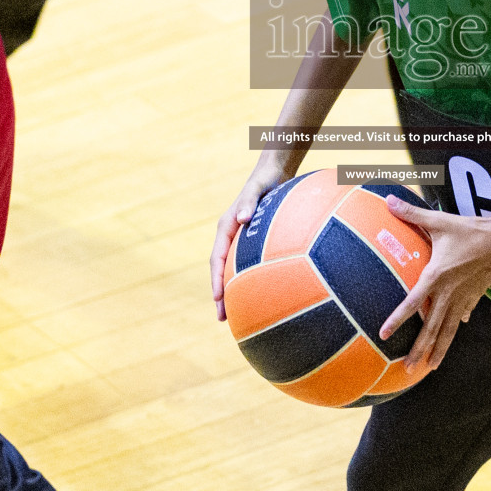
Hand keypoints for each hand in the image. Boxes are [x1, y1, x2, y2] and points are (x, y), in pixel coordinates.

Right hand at [210, 159, 289, 320]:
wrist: (274, 172)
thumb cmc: (266, 179)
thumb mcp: (258, 187)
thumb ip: (250, 201)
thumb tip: (242, 218)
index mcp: (226, 227)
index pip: (217, 258)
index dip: (216, 279)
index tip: (218, 298)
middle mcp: (230, 235)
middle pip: (221, 270)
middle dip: (220, 294)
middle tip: (222, 318)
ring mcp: (239, 239)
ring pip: (232, 270)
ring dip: (232, 291)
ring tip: (236, 314)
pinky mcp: (250, 240)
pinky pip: (246, 264)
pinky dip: (247, 280)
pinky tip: (260, 294)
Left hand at [378, 198, 490, 373]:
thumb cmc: (470, 230)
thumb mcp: (439, 221)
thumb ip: (412, 213)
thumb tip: (389, 200)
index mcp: (436, 277)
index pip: (411, 303)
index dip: (396, 320)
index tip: (383, 335)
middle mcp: (448, 293)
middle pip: (431, 328)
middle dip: (419, 349)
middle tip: (407, 368)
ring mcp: (463, 298)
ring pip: (449, 329)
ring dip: (439, 349)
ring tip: (429, 367)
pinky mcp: (475, 296)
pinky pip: (463, 315)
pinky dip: (458, 326)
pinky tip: (456, 331)